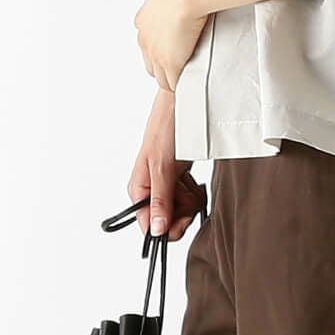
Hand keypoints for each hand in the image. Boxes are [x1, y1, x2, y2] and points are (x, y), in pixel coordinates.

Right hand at [127, 89, 206, 242]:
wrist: (187, 103)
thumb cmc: (169, 128)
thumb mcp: (163, 167)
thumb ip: (160, 201)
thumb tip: (156, 231)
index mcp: (139, 190)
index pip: (151, 227)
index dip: (169, 226)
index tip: (184, 216)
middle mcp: (150, 189)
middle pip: (168, 220)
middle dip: (183, 210)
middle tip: (190, 193)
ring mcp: (166, 183)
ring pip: (180, 209)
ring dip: (190, 198)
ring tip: (192, 180)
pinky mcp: (179, 176)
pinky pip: (188, 196)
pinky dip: (194, 190)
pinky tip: (194, 178)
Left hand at [134, 0, 208, 91]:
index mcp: (144, 20)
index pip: (148, 44)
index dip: (162, 50)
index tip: (175, 49)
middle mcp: (146, 39)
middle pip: (151, 64)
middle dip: (164, 68)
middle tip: (182, 66)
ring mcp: (156, 53)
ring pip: (160, 77)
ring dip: (172, 78)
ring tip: (188, 77)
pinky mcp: (170, 63)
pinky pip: (173, 83)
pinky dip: (181, 85)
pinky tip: (191, 83)